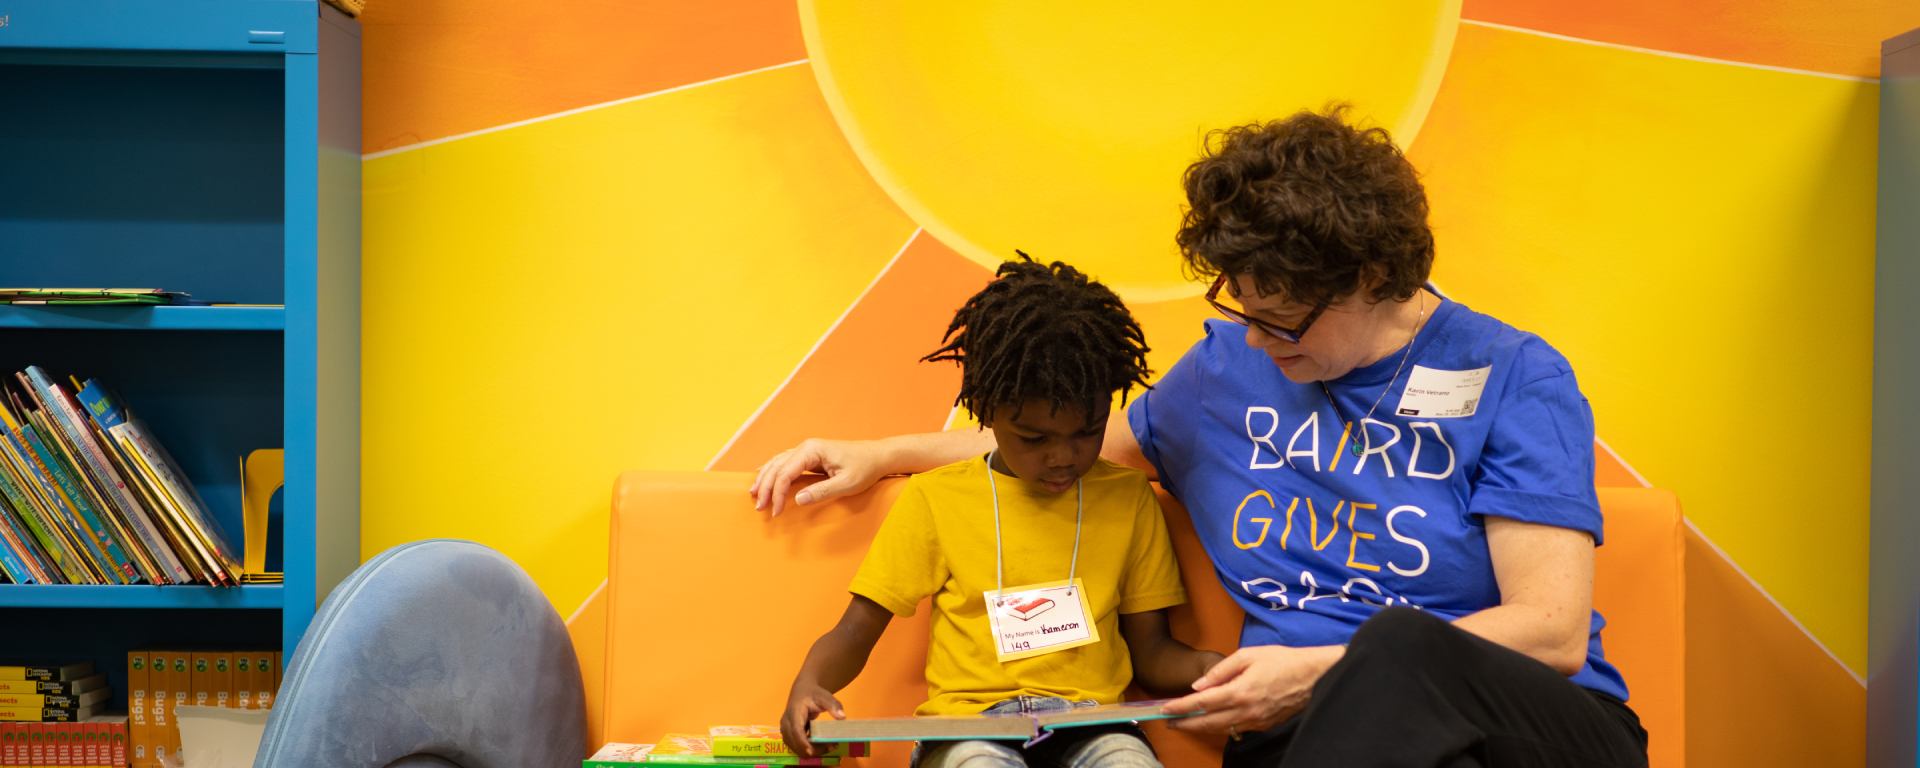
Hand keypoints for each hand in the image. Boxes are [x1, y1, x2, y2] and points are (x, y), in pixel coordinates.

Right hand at [750, 438, 886, 516]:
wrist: (878, 456)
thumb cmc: (865, 468)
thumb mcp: (847, 484)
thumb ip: (822, 492)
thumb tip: (797, 499)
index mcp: (812, 451)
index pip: (785, 473)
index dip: (777, 493)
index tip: (776, 512)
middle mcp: (806, 447)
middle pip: (777, 467)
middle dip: (765, 487)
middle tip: (759, 507)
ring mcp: (807, 450)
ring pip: (777, 463)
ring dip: (765, 479)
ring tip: (754, 495)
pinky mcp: (810, 456)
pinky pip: (784, 463)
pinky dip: (772, 472)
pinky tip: (762, 477)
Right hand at [780, 681, 845, 756]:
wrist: (802, 691)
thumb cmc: (813, 694)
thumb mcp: (824, 696)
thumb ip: (833, 705)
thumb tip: (842, 717)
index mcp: (794, 713)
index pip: (796, 731)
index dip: (802, 742)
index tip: (812, 751)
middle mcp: (786, 724)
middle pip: (795, 743)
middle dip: (812, 749)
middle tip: (832, 746)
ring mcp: (786, 731)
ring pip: (796, 748)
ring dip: (812, 751)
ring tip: (830, 746)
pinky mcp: (789, 735)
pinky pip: (797, 747)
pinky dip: (810, 749)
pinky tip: (823, 746)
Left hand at [1162, 644, 1342, 736]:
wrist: (1313, 676)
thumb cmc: (1282, 661)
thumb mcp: (1248, 655)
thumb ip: (1220, 671)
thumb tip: (1198, 685)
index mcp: (1239, 691)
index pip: (1201, 703)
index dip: (1181, 707)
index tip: (1165, 709)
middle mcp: (1245, 711)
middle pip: (1207, 723)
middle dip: (1185, 724)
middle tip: (1168, 721)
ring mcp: (1255, 721)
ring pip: (1221, 729)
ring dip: (1200, 727)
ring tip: (1185, 723)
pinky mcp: (1263, 725)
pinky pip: (1236, 729)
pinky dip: (1220, 726)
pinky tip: (1212, 721)